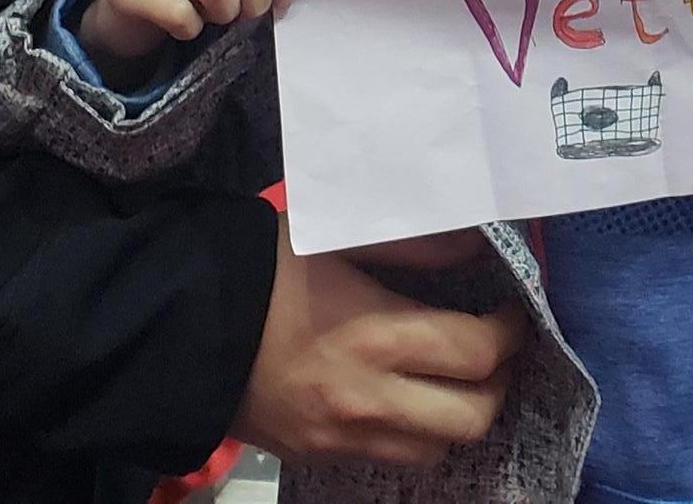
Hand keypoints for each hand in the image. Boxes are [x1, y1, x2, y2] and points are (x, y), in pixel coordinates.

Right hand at [233, 218, 527, 466]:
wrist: (181, 328)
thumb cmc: (263, 270)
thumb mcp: (337, 235)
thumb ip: (414, 243)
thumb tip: (477, 247)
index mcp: (376, 336)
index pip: (477, 352)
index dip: (511, 332)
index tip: (511, 311)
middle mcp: (368, 399)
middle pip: (472, 417)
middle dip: (496, 383)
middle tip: (490, 349)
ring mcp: (342, 438)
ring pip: (436, 449)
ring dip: (457, 415)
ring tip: (453, 377)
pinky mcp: (318, 457)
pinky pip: (389, 457)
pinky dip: (412, 433)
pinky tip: (405, 397)